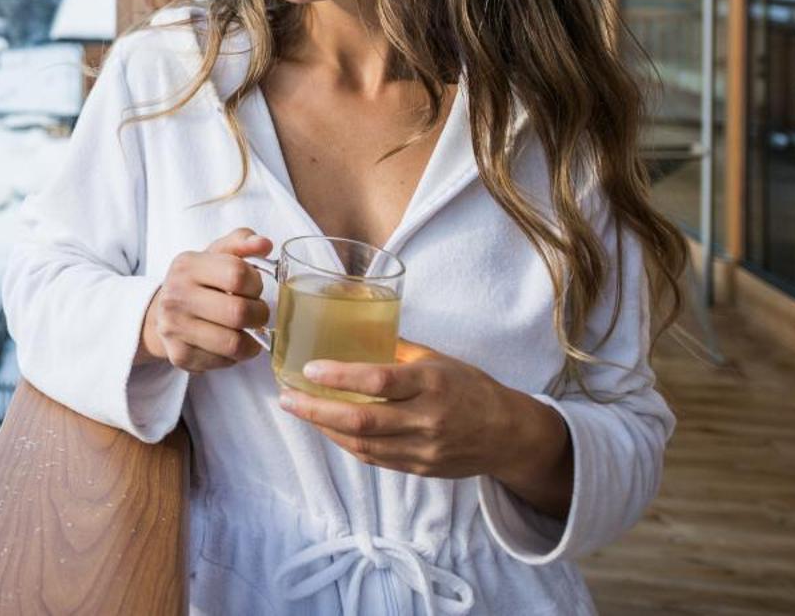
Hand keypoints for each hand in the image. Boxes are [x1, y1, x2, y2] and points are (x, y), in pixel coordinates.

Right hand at [137, 228, 272, 371]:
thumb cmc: (199, 281)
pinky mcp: (180, 356)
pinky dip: (235, 356)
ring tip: (247, 330)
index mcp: (186, 265)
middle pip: (238, 313)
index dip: (255, 284)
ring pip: (234, 344)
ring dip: (252, 340)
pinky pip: (224, 362)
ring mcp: (174, 328)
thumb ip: (241, 242)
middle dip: (259, 315)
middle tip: (257, 313)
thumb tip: (264, 244)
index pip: (238, 274)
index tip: (252, 288)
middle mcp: (175, 296)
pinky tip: (228, 343)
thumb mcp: (216, 255)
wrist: (162, 312)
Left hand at [275, 339, 572, 511]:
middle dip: (316, 410)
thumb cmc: (470, 386)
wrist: (508, 434)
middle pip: (362, 420)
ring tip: (299, 411)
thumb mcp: (438, 358)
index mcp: (432, 382)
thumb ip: (396, 348)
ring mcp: (424, 449)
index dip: (339, 377)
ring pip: (363, 445)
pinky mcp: (420, 468)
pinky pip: (374, 458)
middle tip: (286, 398)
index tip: (308, 369)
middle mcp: (427, 419)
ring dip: (324, 429)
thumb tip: (352, 327)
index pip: (379, 381)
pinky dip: (346, 443)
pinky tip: (327, 429)